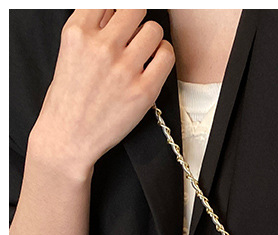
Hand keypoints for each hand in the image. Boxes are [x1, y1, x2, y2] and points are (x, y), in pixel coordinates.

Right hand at [29, 9, 174, 179]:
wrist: (69, 136)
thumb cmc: (70, 97)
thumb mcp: (70, 51)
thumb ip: (92, 28)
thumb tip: (117, 12)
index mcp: (77, 32)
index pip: (108, 0)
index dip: (118, 10)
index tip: (122, 19)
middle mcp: (101, 46)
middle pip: (135, 9)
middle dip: (137, 20)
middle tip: (135, 34)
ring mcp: (124, 68)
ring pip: (154, 30)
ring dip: (152, 38)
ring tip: (145, 51)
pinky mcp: (144, 90)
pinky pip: (167, 56)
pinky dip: (164, 55)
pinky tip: (155, 62)